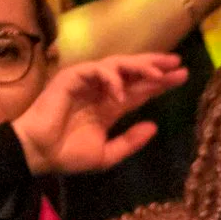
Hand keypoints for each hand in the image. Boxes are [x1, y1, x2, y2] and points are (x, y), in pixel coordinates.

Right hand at [12, 54, 188, 175]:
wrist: (38, 155)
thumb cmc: (67, 155)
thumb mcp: (106, 154)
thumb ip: (130, 142)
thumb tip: (154, 126)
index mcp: (109, 106)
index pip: (139, 89)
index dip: (160, 83)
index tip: (182, 76)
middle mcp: (101, 90)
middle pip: (133, 71)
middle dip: (155, 66)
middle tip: (177, 63)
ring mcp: (87, 81)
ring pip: (117, 65)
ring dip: (138, 67)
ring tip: (157, 74)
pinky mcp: (72, 77)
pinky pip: (95, 70)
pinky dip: (110, 78)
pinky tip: (121, 92)